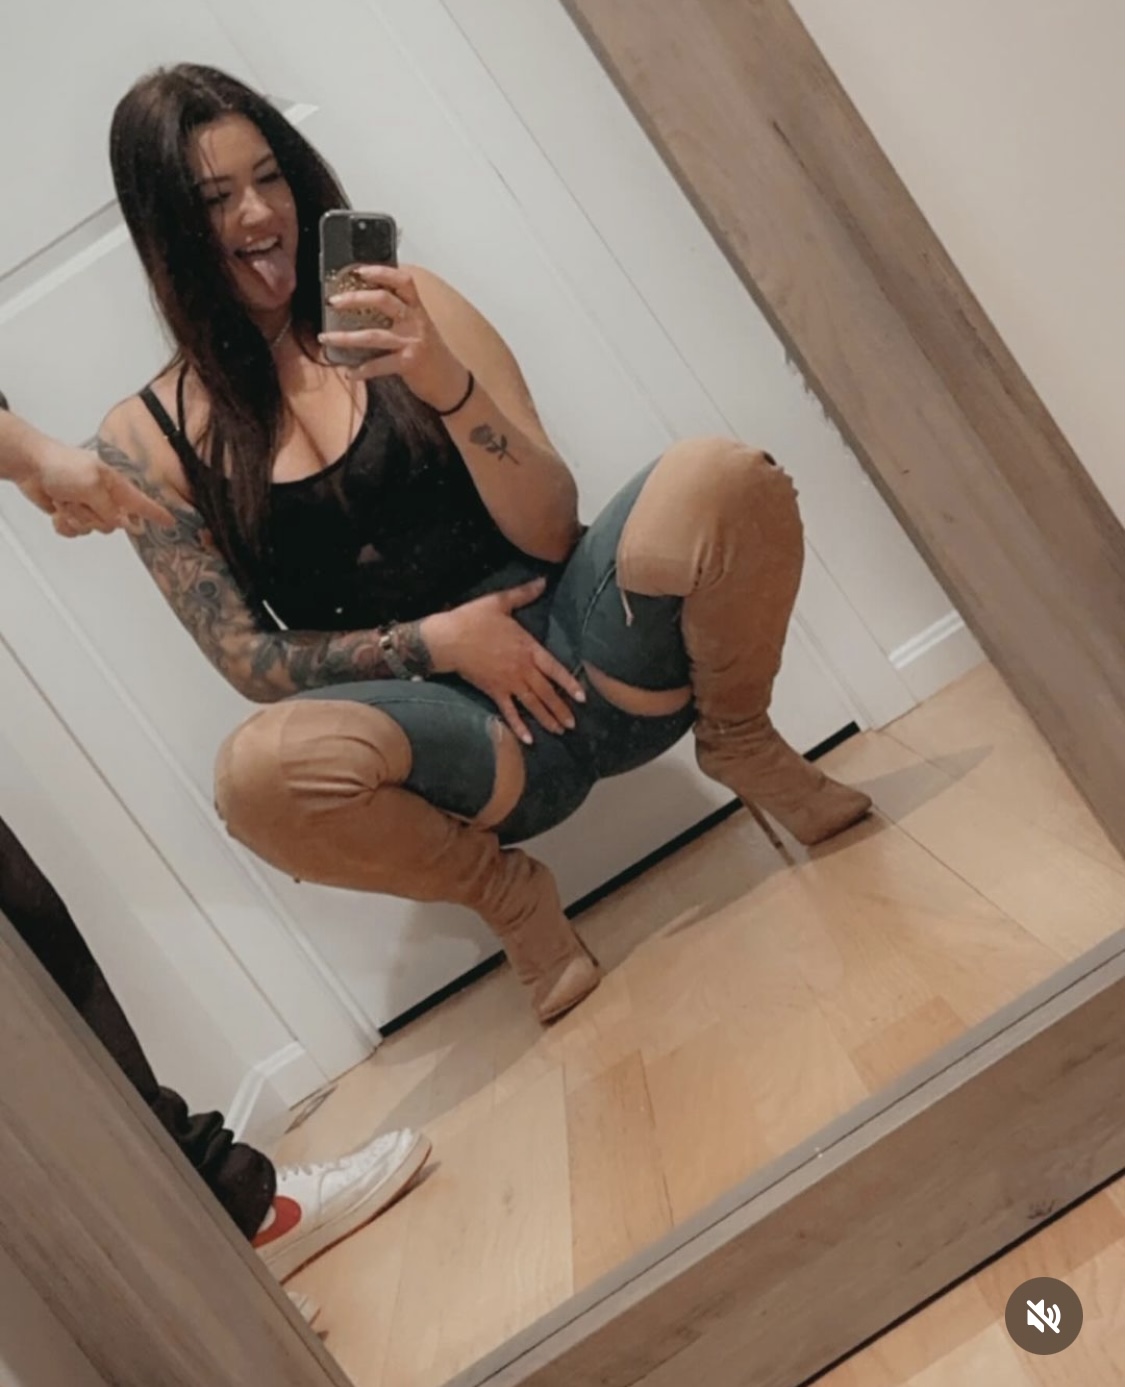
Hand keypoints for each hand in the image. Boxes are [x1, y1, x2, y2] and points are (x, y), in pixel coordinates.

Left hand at [19, 439, 173, 537]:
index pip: (144, 504)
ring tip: (65, 499)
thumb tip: (121, 524)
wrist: (31, 465)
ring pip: (92, 529)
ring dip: (75, 517)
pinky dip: (64, 523)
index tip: (171, 523)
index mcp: (116, 486)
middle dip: (93, 517)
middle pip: (114, 525)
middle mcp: (105, 498)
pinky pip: (75, 532)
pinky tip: (59, 509)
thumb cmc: (61, 465)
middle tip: (80, 500)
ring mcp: (88, 507)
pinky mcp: (72, 513)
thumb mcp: (92, 485)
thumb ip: (109, 508)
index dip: (157, 514)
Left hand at [318, 264, 469, 409]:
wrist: (450, 381)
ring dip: (346, 337)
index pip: (402, 281)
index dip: (381, 272)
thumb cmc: (430, 353)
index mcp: (417, 309)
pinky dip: (362, 370)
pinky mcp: (409, 363)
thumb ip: (400, 314)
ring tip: (326, 338)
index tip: (358, 270)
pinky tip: (350, 373)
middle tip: (333, 301)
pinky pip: (379, 365)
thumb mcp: (419, 327)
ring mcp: (412, 342)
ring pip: (374, 335)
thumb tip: (368, 303)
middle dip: (355, 298)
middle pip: (384, 300)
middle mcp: (415, 321)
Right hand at [422, 578, 585, 744]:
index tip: (582, 697)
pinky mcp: (493, 691)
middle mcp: (521, 668)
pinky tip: (528, 740)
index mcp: (527, 648)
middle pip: (546, 692)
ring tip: (560, 731)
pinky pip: (509, 711)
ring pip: (532, 704)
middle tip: (573, 724)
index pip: (554, 668)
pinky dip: (519, 726)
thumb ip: (524, 594)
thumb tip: (543, 581)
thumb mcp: (500, 602)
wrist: (448, 638)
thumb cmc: (473, 619)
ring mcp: (507, 682)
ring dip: (547, 718)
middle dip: (561, 708)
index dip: (569, 683)